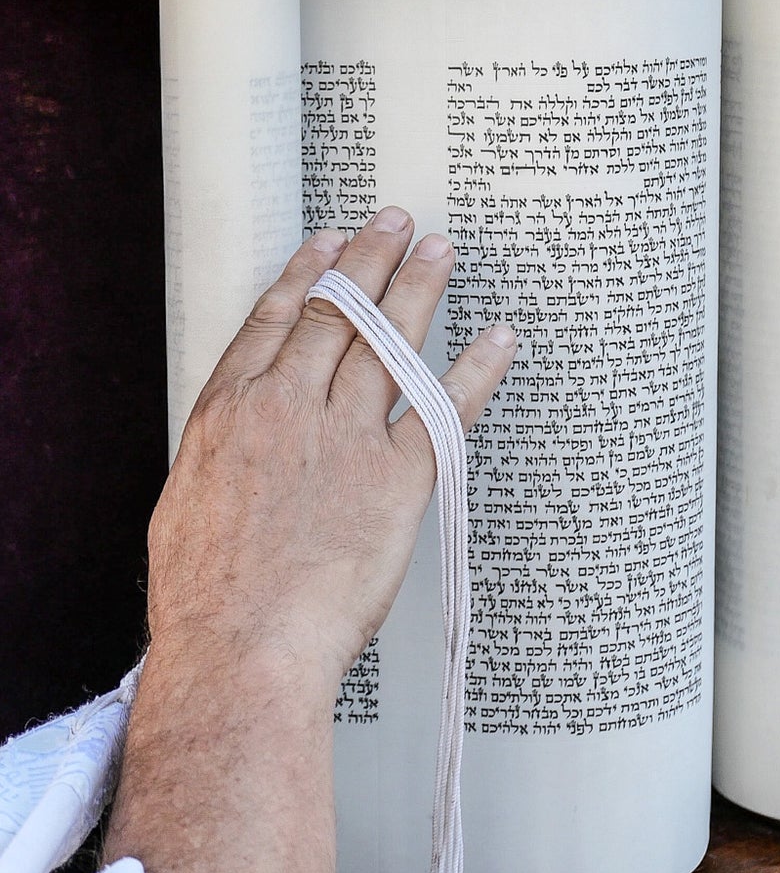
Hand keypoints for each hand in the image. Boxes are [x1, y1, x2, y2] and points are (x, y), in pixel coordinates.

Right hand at [147, 206, 517, 690]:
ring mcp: (345, 438)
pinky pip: (444, 409)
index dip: (307, 275)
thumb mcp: (188, 505)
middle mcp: (288, 407)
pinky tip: (498, 338)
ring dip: (418, 287)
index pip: (275, 321)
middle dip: (369, 260)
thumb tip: (239, 440)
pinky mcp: (397, 479)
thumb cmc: (206, 600)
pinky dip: (476, 369)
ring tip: (440, 250)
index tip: (328, 243)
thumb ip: (223, 456)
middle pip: (337, 314)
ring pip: (388, 341)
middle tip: (394, 221)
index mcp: (230, 411)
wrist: (240, 652)